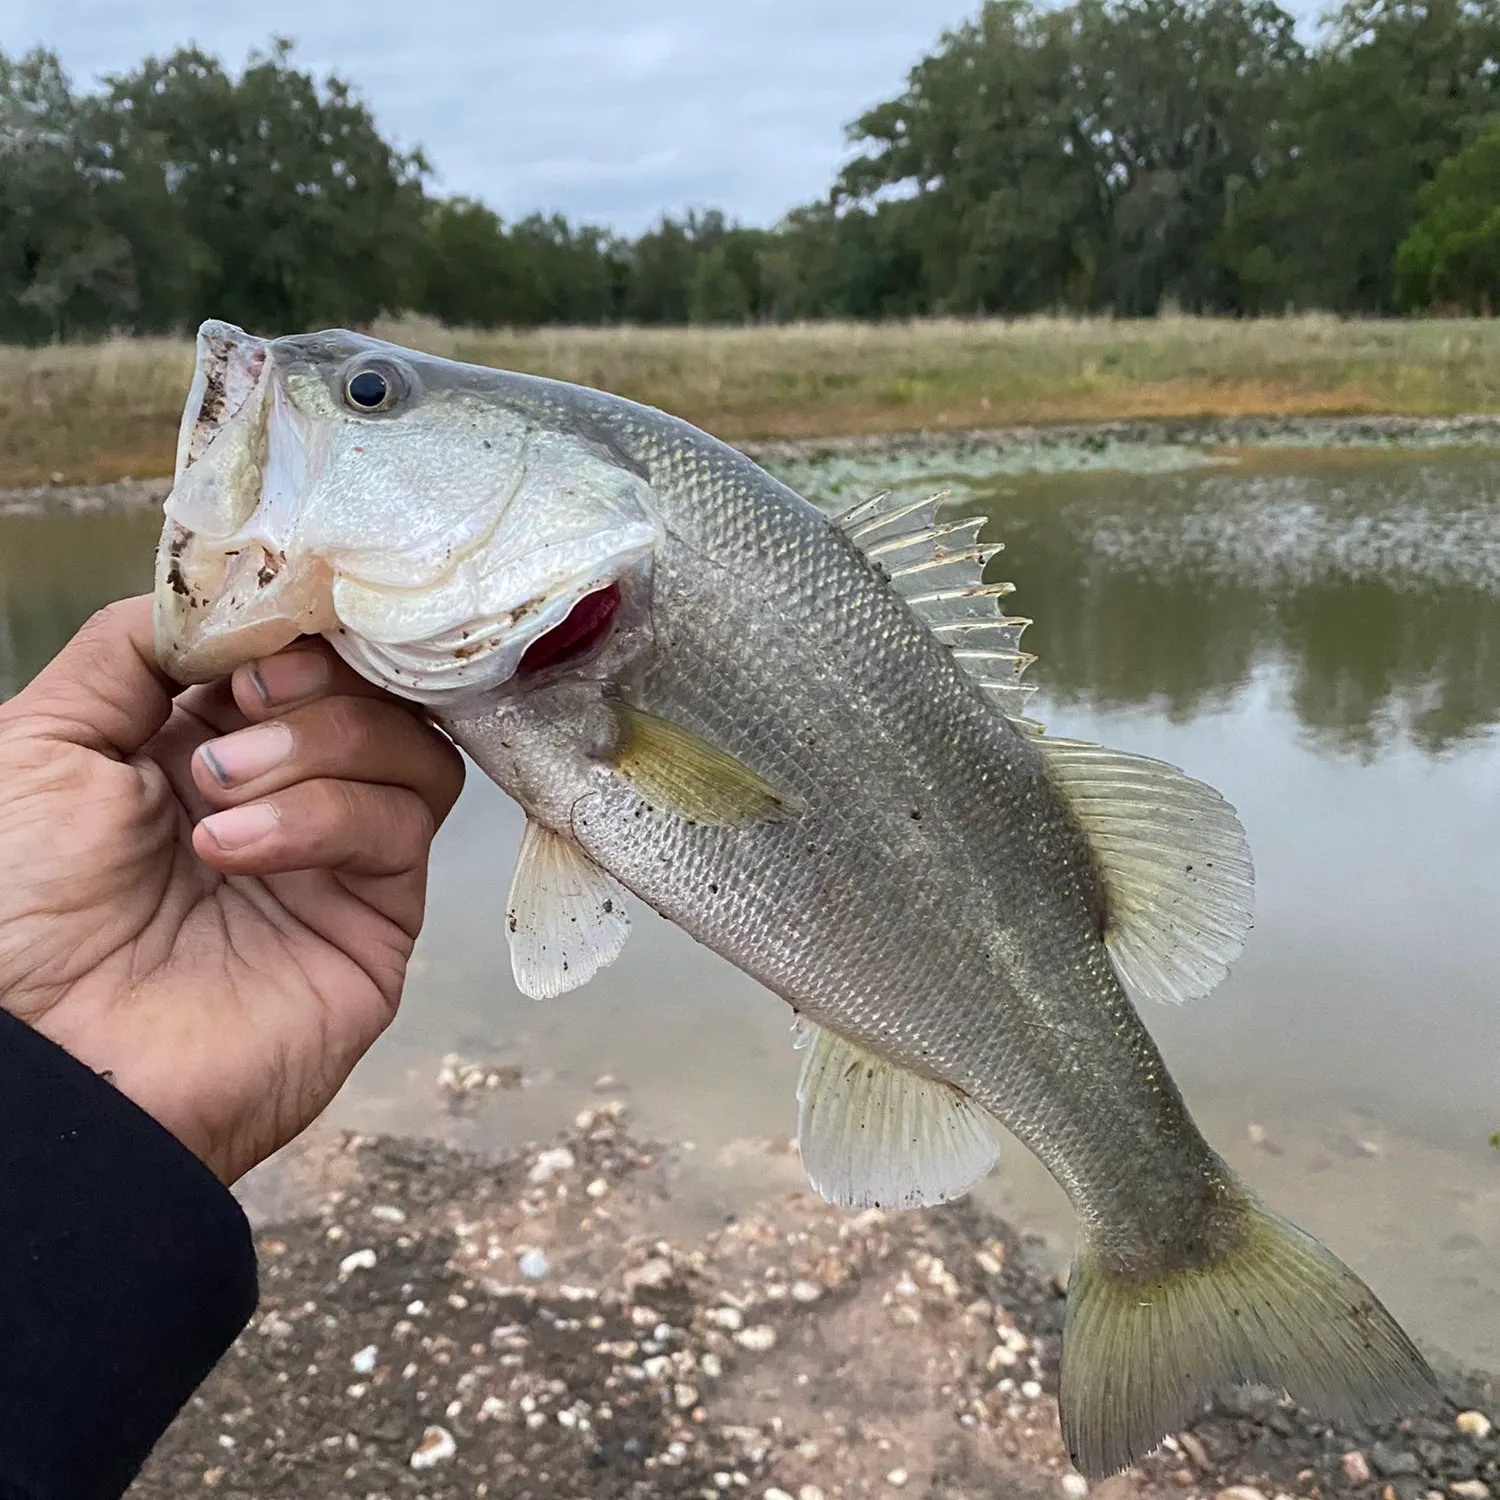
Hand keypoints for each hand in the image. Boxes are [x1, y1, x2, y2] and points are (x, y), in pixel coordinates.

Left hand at [0, 597, 463, 1183]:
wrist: (40, 1054)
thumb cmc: (17, 904)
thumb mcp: (43, 740)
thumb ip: (131, 649)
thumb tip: (225, 603)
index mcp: (207, 746)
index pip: (309, 659)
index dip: (299, 632)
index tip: (254, 638)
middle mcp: (288, 793)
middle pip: (377, 692)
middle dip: (314, 683)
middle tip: (241, 705)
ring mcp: (340, 859)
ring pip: (411, 750)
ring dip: (321, 746)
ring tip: (217, 792)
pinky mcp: (377, 920)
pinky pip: (401, 827)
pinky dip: (325, 815)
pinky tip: (235, 848)